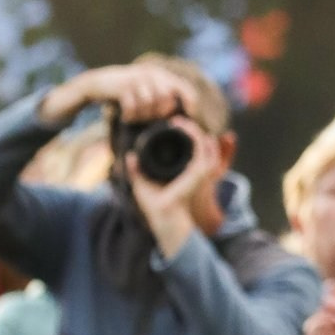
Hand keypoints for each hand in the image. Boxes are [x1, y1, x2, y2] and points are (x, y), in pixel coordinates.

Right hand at [37, 60, 194, 130]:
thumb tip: (181, 118)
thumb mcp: (146, 91)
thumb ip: (162, 99)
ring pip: (150, 105)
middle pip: (167, 101)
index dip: (191, 104)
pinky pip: (133, 107)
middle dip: (159, 114)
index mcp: (162, 75)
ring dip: (142, 116)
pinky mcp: (124, 86)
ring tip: (134, 117)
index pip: (185, 88)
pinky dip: (130, 115)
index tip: (191, 118)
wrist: (98, 83)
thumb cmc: (127, 92)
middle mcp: (153, 74)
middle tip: (146, 119)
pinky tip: (126, 117)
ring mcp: (138, 78)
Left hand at [126, 115, 213, 257]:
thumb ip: (136, 169)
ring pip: (205, 142)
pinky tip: (184, 127)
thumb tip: (130, 156)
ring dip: (194, 129)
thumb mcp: (142, 182)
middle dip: (192, 128)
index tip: (172, 126)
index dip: (187, 135)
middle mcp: (197, 171)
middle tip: (176, 120)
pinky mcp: (199, 171)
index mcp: (186, 173)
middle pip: (202, 143)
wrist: (161, 215)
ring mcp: (201, 171)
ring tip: (179, 121)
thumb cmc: (154, 204)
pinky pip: (202, 148)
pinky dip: (195, 135)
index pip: (193, 149)